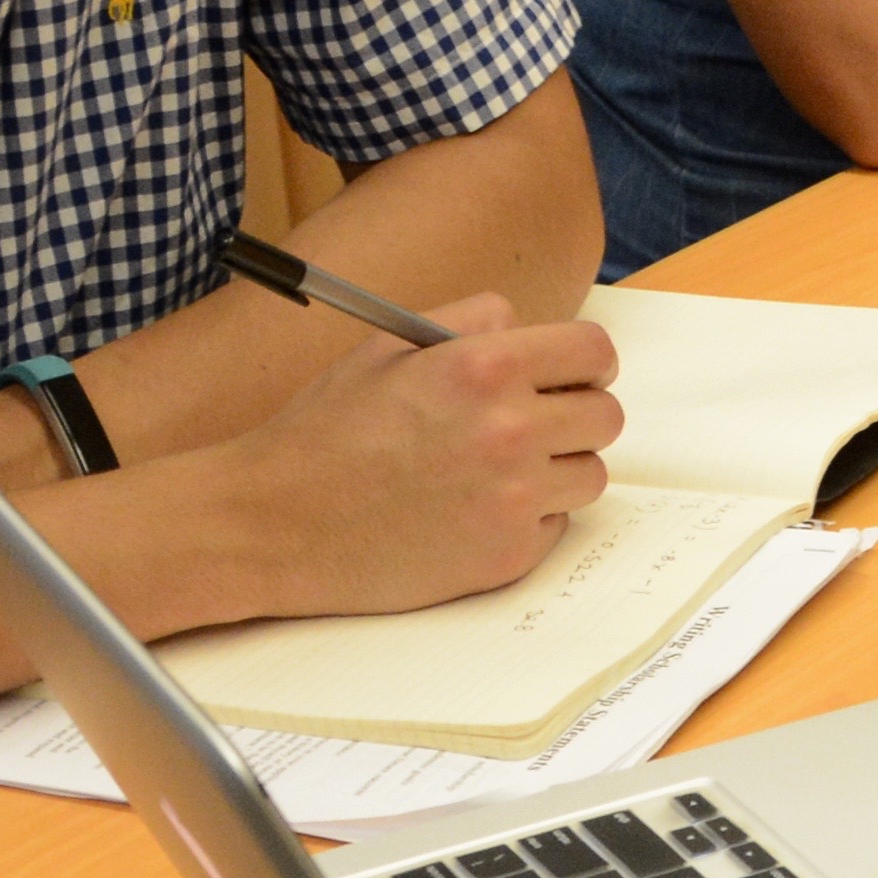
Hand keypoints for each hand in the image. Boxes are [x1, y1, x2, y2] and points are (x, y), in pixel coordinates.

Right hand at [206, 301, 619, 624]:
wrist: (272, 524)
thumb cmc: (324, 432)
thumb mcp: (387, 347)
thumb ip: (470, 323)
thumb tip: (526, 326)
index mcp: (485, 366)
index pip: (595, 352)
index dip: (587, 362)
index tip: (573, 375)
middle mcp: (510, 430)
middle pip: (605, 416)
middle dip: (574, 415)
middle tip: (530, 425)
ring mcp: (513, 498)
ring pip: (589, 474)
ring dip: (557, 469)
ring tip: (495, 471)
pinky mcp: (507, 554)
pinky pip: (555, 525)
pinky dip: (527, 518)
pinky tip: (471, 511)